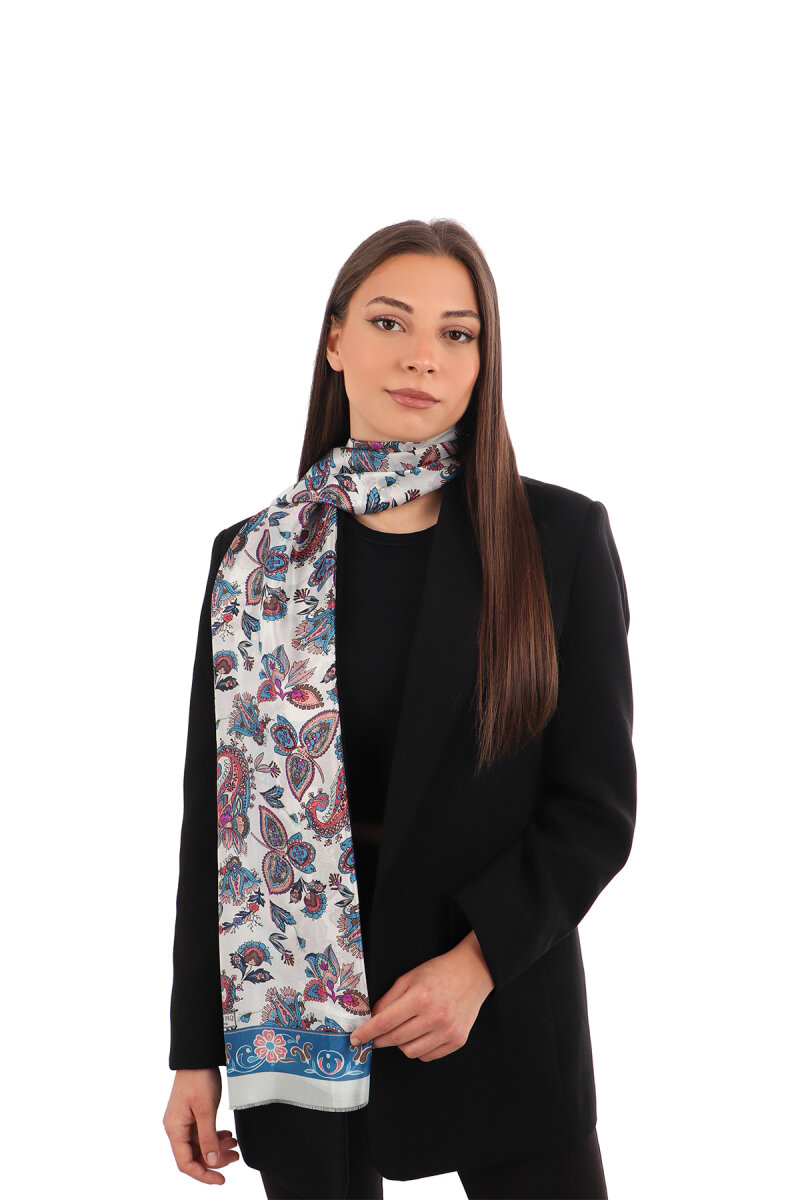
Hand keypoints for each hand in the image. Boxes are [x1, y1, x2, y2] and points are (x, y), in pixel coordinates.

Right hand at [163, 1066, 239, 1185]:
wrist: (198, 1056)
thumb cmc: (198, 1078)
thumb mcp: (206, 1109)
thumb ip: (208, 1137)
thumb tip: (211, 1162)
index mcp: (175, 1129)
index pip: (186, 1163)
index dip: (203, 1174)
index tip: (220, 1179)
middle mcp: (177, 1128)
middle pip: (194, 1155)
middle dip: (215, 1160)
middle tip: (235, 1157)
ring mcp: (184, 1121)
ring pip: (201, 1145)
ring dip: (218, 1149)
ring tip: (235, 1147)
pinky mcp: (193, 1114)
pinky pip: (203, 1133)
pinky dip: (216, 1137)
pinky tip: (228, 1136)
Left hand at [350, 934, 494, 1061]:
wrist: (472, 973)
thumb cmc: (440, 973)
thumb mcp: (409, 978)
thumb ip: (388, 999)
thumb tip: (371, 1019)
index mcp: (421, 997)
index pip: (385, 1021)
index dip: (367, 1032)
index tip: (356, 1038)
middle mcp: (435, 1016)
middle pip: (396, 1039)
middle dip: (379, 1040)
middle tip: (373, 1037)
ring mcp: (448, 1030)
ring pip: (410, 1051)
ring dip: (400, 1044)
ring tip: (403, 1029)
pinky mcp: (457, 1040)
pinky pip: (427, 1056)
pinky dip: (418, 1048)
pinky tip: (419, 1034)